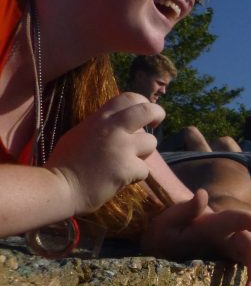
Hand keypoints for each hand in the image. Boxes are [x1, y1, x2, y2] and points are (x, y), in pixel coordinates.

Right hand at [47, 93, 161, 212]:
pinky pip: (144, 170)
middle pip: (147, 111)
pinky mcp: (127, 168)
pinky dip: (135, 176)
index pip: (128, 98)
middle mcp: (114, 129)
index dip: (142, 102)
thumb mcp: (79, 133)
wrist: (58, 187)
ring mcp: (122, 148)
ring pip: (151, 143)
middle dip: (158, 113)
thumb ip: (100, 126)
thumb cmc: (64, 163)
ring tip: (129, 161)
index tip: (146, 112)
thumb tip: (118, 123)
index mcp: (100, 119)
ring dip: (144, 153)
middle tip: (157, 122)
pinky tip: (120, 179)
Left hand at [145, 188, 250, 285]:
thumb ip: (185, 209)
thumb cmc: (165, 230)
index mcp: (215, 223)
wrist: (163, 240)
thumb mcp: (169, 220)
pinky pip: (250, 266)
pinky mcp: (231, 260)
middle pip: (250, 243)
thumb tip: (201, 194)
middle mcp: (229, 234)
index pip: (238, 218)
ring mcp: (232, 248)